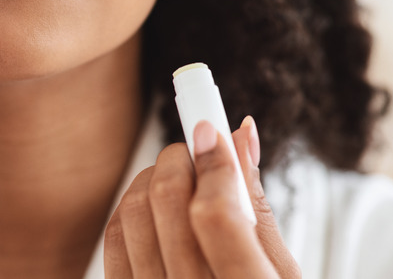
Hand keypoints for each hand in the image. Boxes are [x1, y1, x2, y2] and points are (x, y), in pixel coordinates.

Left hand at [104, 117, 300, 277]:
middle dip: (179, 159)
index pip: (217, 216)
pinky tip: (153, 205)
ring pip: (130, 214)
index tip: (212, 128)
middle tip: (196, 149)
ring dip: (151, 179)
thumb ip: (258, 207)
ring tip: (178, 177)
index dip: (213, 161)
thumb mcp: (281, 273)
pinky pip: (111, 241)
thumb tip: (239, 135)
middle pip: (165, 204)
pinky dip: (130, 209)